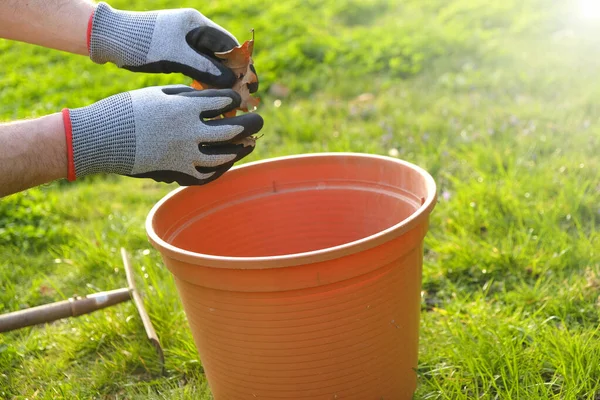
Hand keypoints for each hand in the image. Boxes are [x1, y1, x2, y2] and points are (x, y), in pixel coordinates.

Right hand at [62, 85, 262, 184]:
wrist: (101, 139)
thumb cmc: (127, 110)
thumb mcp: (158, 93)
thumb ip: (186, 96)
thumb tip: (208, 98)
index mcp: (184, 108)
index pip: (222, 102)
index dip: (234, 99)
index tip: (238, 98)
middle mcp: (189, 132)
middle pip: (231, 129)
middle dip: (250, 123)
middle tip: (259, 120)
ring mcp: (184, 156)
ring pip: (223, 155)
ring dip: (240, 149)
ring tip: (250, 144)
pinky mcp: (177, 172)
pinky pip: (205, 175)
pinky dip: (219, 169)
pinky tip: (227, 163)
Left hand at [88, 2, 256, 89]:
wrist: (109, 39)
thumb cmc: (141, 43)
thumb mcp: (174, 56)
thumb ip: (203, 68)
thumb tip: (231, 81)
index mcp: (196, 24)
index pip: (230, 44)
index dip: (243, 63)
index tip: (252, 82)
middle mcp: (193, 31)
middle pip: (223, 55)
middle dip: (234, 75)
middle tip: (244, 95)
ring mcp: (184, 43)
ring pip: (210, 63)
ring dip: (220, 80)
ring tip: (230, 100)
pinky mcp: (175, 54)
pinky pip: (197, 68)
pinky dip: (205, 81)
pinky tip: (210, 97)